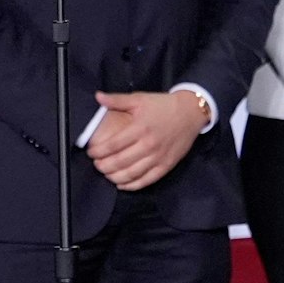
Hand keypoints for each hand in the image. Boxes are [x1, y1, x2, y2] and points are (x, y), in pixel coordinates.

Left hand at [88, 90, 204, 190]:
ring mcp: (159, 156)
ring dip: (115, 177)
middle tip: (97, 165)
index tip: (91, 153)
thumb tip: (97, 96)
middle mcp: (149, 145)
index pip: (112, 146)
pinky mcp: (167, 164)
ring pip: (132, 174)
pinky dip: (133, 185)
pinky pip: (148, 180)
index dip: (97, 152)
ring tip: (107, 174)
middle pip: (119, 162)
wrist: (192, 111)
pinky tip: (122, 184)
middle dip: (103, 166)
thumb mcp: (140, 99)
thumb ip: (117, 100)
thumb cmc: (163, 105)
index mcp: (139, 128)